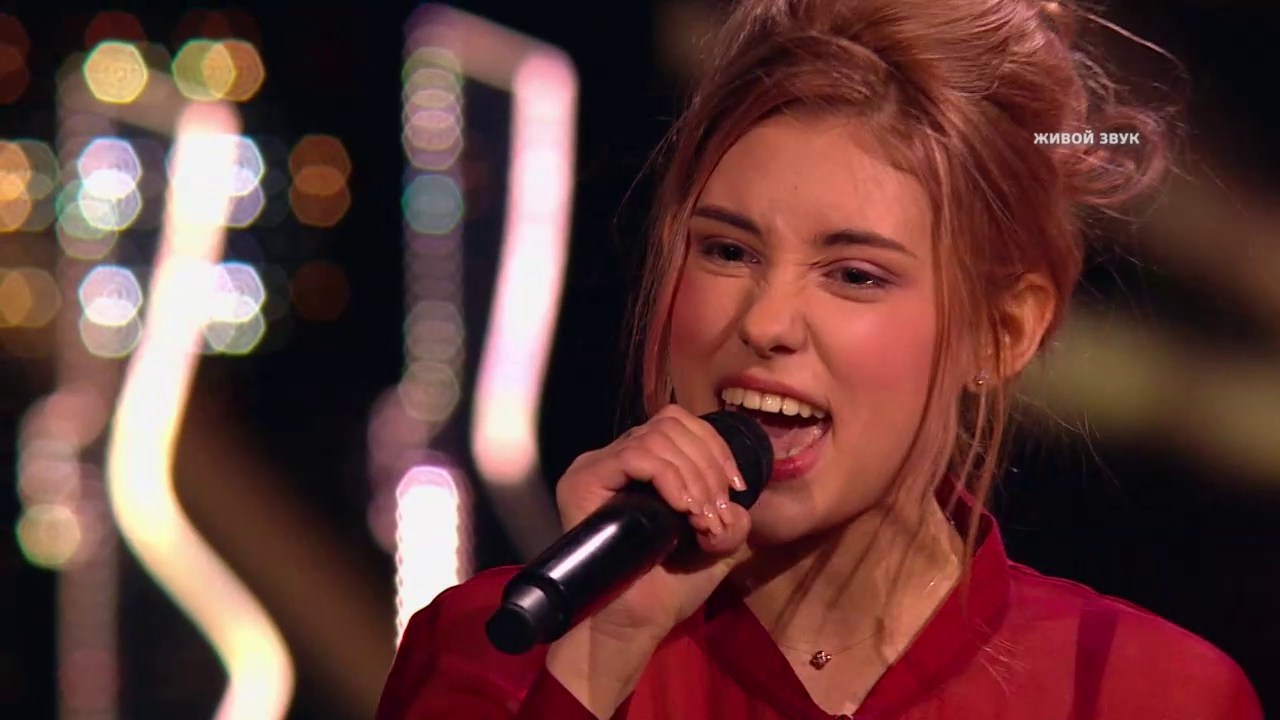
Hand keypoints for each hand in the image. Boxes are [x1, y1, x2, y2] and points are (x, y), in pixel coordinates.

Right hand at [553, 403, 753, 641]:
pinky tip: (681, 508)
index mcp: (646, 464)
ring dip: (692, 476)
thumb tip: (735, 501)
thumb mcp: (718, 545)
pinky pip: (634, 457)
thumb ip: (733, 517)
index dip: (715, 447)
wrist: (635, 623)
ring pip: (656, 438)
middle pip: (671, 424)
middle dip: (708, 465)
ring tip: (700, 517)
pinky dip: (668, 478)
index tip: (736, 488)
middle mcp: (618, 457)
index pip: (680, 423)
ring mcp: (598, 466)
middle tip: (715, 511)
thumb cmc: (670, 586)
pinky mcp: (584, 481)